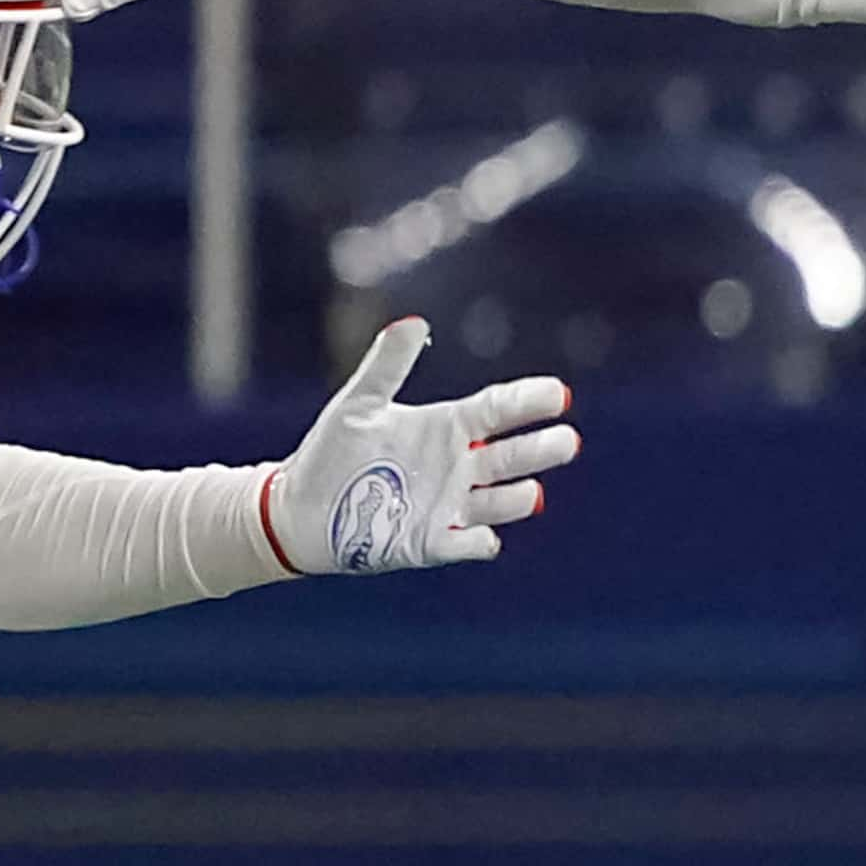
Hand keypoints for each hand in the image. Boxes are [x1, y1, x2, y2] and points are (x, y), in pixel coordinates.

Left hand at [265, 318, 578, 572]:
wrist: (299, 508)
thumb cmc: (331, 452)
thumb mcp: (359, 403)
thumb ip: (388, 364)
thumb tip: (414, 322)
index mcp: (448, 427)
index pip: (500, 410)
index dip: (529, 401)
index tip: (558, 394)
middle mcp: (458, 466)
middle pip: (513, 456)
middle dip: (541, 450)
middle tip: (566, 440)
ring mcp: (450, 505)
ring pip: (499, 502)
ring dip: (517, 498)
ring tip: (531, 491)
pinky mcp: (432, 542)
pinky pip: (467, 543)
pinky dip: (479, 541)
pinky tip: (484, 537)